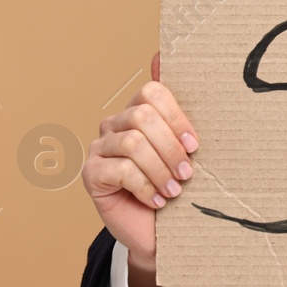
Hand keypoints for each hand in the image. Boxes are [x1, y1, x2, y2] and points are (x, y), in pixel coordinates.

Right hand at [81, 51, 198, 286]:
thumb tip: (161, 54)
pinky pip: (121, 170)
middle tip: (187, 172)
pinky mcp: (91, 174)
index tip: (195, 144)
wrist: (159, 232)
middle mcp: (114, 124)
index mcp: (139, 112)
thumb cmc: (176, 186)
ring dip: (160, 170)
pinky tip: (157, 201)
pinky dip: (145, 186)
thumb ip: (179, 108)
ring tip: (175, 189)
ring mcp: (99, 148)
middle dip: (171, 147)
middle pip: (142, 117)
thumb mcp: (187, 149)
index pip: (152, 93)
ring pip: (133, 143)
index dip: (177, 116)